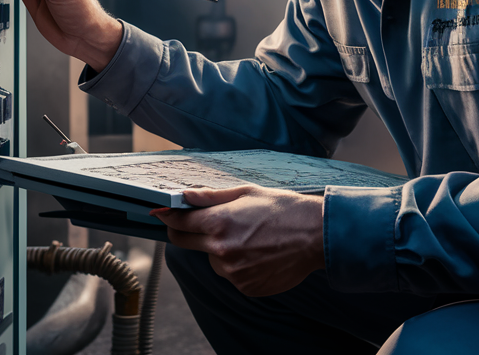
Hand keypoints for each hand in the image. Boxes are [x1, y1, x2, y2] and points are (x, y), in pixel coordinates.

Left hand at [151, 185, 325, 296]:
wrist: (316, 236)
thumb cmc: (282, 209)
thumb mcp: (246, 193)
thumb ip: (210, 196)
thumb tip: (183, 195)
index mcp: (219, 223)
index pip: (179, 223)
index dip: (169, 217)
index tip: (163, 214)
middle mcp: (221, 250)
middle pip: (184, 243)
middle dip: (186, 233)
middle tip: (204, 225)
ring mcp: (233, 272)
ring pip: (212, 260)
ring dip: (220, 250)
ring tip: (249, 238)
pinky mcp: (245, 286)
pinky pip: (231, 275)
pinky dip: (238, 266)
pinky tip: (258, 253)